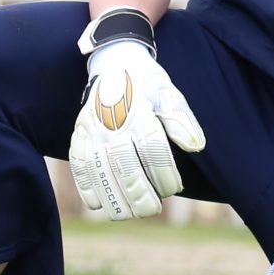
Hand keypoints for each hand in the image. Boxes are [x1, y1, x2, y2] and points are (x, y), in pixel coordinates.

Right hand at [67, 18, 205, 221]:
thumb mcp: (169, 94)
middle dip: (139, 194)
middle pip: (125, 165)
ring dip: (114, 198)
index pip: (153, 148)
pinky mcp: (78, 135)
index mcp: (139, 111)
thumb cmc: (147, 84)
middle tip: (152, 208)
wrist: (114, 62)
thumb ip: (181, 120)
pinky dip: (87, 188)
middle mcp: (113, 122)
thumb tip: (196, 146)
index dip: (164, 173)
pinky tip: (98, 205)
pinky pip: (78, 166)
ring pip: (100, 171)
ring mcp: (92, 129)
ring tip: (129, 212)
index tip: (174, 187)